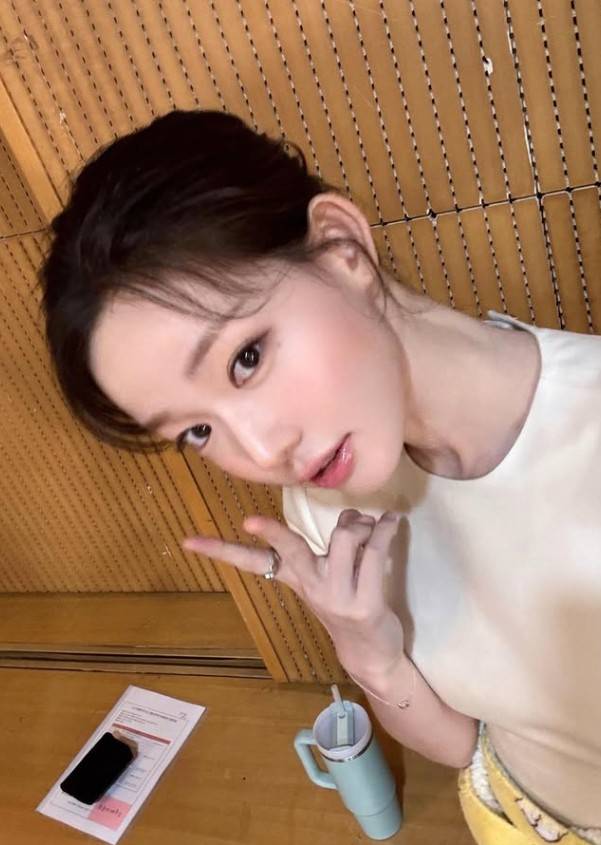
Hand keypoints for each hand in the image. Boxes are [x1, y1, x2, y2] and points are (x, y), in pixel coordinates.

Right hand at [183, 508, 404, 681]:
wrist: (372, 655)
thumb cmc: (347, 607)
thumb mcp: (323, 583)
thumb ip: (329, 550)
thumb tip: (347, 515)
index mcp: (297, 579)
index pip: (254, 562)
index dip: (223, 549)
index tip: (190, 541)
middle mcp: (313, 587)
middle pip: (291, 549)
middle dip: (272, 533)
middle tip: (252, 522)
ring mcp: (338, 596)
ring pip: (346, 535)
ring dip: (361, 522)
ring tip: (371, 527)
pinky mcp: (366, 603)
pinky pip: (376, 551)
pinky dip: (386, 529)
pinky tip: (393, 521)